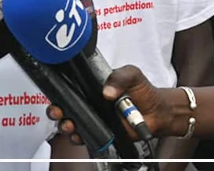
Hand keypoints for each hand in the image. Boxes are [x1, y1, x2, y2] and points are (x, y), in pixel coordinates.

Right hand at [45, 65, 172, 143]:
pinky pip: (85, 136)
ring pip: (71, 123)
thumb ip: (120, 77)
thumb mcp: (132, 75)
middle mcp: (90, 102)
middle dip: (56, 110)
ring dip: (66, 125)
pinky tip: (80, 135)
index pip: (70, 86)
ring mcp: (94, 118)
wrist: (157, 111)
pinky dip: (80, 138)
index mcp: (93, 86)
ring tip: (70, 125)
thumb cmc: (143, 90)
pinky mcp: (101, 132)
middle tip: (58, 111)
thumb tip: (107, 91)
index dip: (60, 90)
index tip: (57, 93)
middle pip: (65, 106)